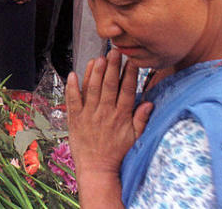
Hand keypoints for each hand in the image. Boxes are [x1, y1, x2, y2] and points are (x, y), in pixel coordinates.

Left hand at [65, 50, 152, 178]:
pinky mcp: (75, 119)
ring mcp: (89, 115)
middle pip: (109, 86)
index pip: (127, 91)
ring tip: (98, 58)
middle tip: (114, 52)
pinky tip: (73, 74)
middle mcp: (105, 113)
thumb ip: (141, 119)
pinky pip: (73, 100)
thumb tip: (150, 103)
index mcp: (121, 116)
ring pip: (91, 89)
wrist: (97, 169)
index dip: (129, 75)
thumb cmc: (117, 153)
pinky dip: (72, 87)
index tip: (132, 61)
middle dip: (112, 67)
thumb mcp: (135, 138)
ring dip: (94, 72)